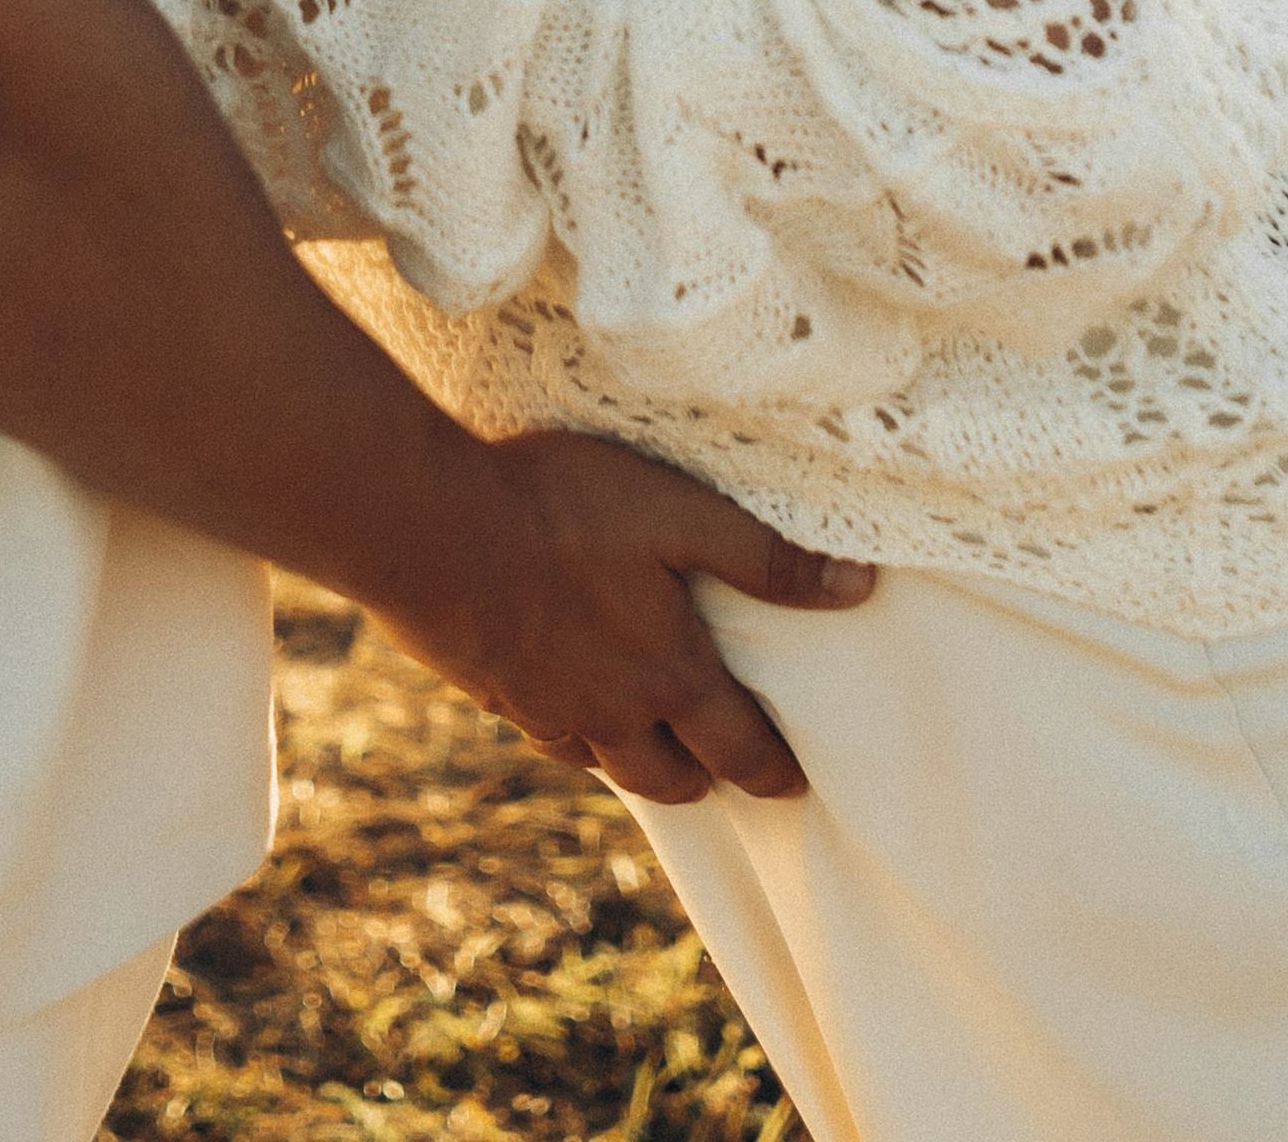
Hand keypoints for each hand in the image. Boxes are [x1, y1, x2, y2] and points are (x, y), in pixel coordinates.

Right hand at [376, 428, 873, 805]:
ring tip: (663, 754)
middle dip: (713, 779)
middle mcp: (614, 709)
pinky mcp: (495, 692)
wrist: (429, 527)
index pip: (739, 747)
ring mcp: (548, 708)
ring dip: (647, 766)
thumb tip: (859, 589)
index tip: (797, 782)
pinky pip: (552, 737)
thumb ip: (764, 557)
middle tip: (735, 774)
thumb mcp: (676, 511)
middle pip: (677, 778)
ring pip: (612, 765)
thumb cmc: (559, 506)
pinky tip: (574, 712)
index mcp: (669, 672)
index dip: (774, 768)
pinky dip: (579, 738)